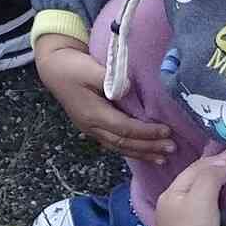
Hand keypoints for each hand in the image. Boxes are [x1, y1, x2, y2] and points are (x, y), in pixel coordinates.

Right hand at [35, 41, 177, 161]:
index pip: (124, 128)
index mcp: (92, 114)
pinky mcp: (92, 127)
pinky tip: (142, 153)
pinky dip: (130, 149)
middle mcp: (91, 126)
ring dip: (141, 153)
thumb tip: (129, 88)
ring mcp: (90, 129)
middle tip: (171, 149)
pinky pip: (114, 143)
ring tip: (161, 158)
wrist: (53, 69)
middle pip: (124, 143)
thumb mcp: (90, 68)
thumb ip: (109, 79)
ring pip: (119, 147)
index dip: (146, 132)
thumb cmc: (72, 67)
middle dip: (148, 147)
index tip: (166, 131)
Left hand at [154, 145, 225, 225]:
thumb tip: (224, 161)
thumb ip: (210, 175)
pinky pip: (209, 205)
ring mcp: (185, 220)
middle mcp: (175, 204)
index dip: (217, 158)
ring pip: (203, 191)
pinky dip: (219, 194)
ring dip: (218, 180)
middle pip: (198, 179)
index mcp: (170, 194)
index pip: (195, 168)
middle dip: (216, 166)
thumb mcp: (199, 197)